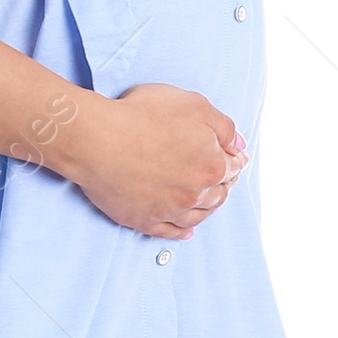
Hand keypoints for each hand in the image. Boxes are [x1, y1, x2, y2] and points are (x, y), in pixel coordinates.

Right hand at [59, 82, 247, 239]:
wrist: (98, 139)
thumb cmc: (142, 115)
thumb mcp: (193, 104)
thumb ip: (224, 127)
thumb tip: (239, 146)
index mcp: (211, 166)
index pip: (232, 167)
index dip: (234, 160)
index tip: (234, 159)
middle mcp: (194, 194)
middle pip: (217, 195)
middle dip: (222, 185)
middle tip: (222, 179)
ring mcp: (169, 210)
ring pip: (196, 216)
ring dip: (205, 209)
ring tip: (207, 202)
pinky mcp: (143, 220)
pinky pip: (168, 233)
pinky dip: (181, 233)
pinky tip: (186, 231)